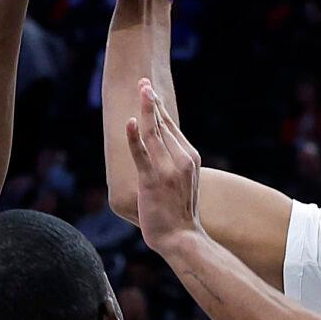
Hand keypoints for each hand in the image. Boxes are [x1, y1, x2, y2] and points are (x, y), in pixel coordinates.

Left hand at [125, 78, 201, 246]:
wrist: (182, 238)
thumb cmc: (179, 214)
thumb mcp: (183, 183)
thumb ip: (176, 166)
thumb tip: (165, 155)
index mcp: (190, 158)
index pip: (171, 127)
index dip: (160, 108)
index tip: (151, 91)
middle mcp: (181, 160)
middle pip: (163, 125)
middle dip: (152, 101)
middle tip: (143, 81)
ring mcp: (167, 170)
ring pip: (154, 133)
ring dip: (146, 109)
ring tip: (140, 89)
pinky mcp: (152, 181)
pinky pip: (141, 154)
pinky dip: (135, 137)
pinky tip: (131, 121)